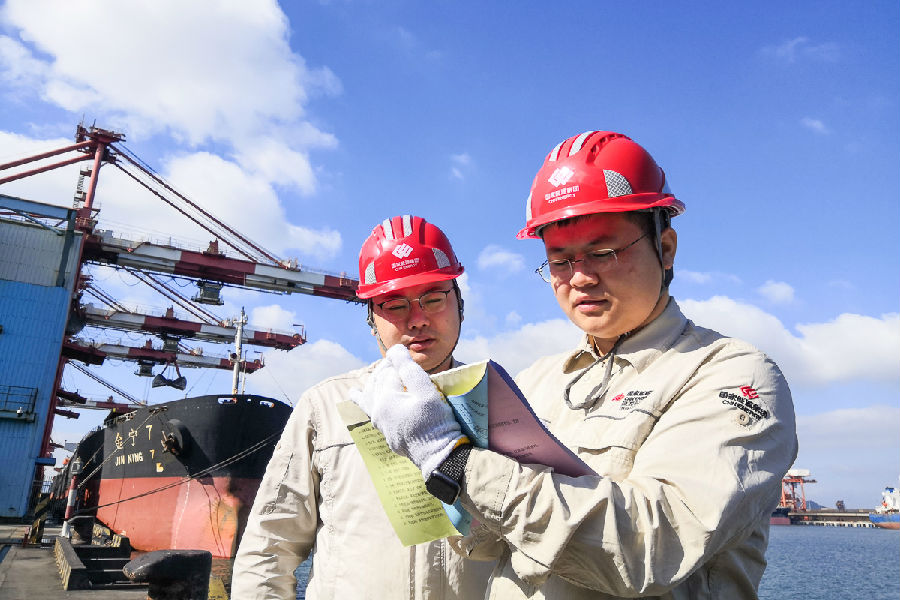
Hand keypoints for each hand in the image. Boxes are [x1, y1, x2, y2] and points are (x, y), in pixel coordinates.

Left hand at [351, 344, 464, 477]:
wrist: (439, 455)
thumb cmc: (434, 421)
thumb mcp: (425, 390)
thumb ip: (408, 368)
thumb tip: (394, 349)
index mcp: (386, 398)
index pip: (389, 372)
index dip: (398, 362)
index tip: (408, 357)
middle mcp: (378, 411)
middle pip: (378, 384)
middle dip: (384, 371)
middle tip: (394, 362)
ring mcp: (381, 425)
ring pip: (370, 400)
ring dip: (370, 388)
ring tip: (362, 385)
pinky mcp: (388, 435)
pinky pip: (372, 415)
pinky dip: (364, 404)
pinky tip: (358, 400)